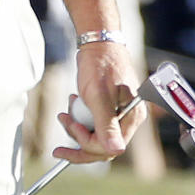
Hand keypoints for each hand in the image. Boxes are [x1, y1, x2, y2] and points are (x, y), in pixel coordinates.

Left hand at [52, 43, 145, 165]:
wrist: (98, 43)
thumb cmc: (100, 64)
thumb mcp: (99, 95)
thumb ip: (106, 124)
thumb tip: (115, 151)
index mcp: (132, 117)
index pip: (110, 147)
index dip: (87, 144)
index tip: (69, 126)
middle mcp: (129, 119)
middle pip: (104, 146)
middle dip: (79, 138)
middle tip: (62, 121)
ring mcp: (120, 114)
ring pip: (96, 136)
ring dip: (78, 126)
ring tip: (67, 109)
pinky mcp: (110, 109)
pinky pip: (94, 124)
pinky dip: (81, 118)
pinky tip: (74, 102)